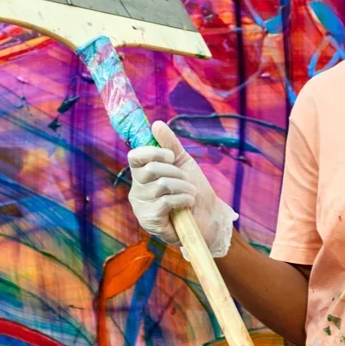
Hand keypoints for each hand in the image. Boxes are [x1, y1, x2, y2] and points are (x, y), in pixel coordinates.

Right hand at [127, 121, 236, 256]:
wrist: (209, 216)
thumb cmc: (194, 189)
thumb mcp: (183, 163)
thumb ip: (170, 144)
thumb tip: (156, 124)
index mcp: (142, 174)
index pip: (135, 156)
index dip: (153, 152)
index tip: (171, 156)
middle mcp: (137, 190)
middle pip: (151, 169)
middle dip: (176, 172)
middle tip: (187, 181)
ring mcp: (141, 207)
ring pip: (161, 185)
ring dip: (184, 188)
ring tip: (190, 194)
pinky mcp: (150, 221)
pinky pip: (166, 201)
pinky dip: (183, 200)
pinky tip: (188, 204)